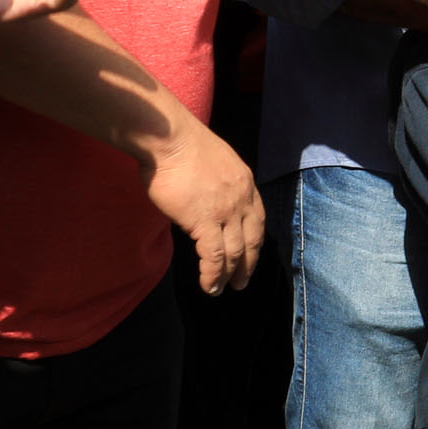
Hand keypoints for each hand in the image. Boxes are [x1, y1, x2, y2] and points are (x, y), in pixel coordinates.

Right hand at [148, 120, 263, 292]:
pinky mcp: (205, 221)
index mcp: (245, 183)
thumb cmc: (180, 146)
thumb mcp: (215, 163)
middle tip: (241, 282)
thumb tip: (209, 202)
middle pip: (251, 240)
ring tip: (221, 290)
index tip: (250, 257)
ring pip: (235, 252)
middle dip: (247, 264)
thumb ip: (219, 185)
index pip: (258, 220)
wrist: (169, 138)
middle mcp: (242, 199)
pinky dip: (213, 274)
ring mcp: (226, 211)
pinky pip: (214, 256)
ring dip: (230, 275)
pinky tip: (209, 286)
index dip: (254, 243)